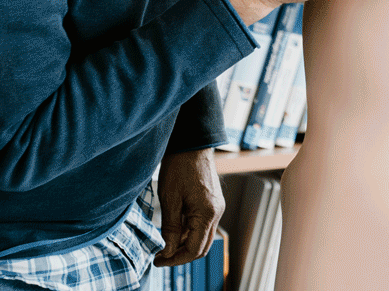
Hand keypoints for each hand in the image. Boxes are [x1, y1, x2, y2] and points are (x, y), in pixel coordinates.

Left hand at [154, 148, 223, 266]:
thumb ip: (170, 228)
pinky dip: (189, 231)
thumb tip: (168, 251)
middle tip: (160, 256)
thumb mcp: (170, 199)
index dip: (174, 259)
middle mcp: (217, 212)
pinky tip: (174, 228)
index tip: (157, 260)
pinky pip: (203, 224)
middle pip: (201, 247)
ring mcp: (216, 206)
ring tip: (164, 242)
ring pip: (202, 236)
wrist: (192, 143)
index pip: (194, 249)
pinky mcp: (213, 201)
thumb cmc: (179, 167)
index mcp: (207, 213)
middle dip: (180, 255)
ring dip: (184, 243)